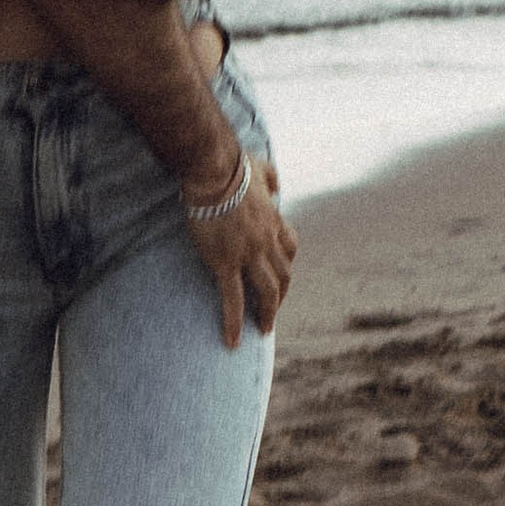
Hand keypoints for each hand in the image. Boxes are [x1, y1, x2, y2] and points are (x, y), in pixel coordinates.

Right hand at [185, 154, 296, 348]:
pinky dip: (234, 322)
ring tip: (263, 329)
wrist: (214, 170)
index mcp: (273, 220)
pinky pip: (233, 299)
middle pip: (284, 275)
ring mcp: (248, 254)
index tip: (279, 272)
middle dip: (281, 294)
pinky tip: (232, 340)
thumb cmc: (233, 165)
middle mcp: (267, 241)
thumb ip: (271, 178)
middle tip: (273, 309)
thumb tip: (276, 187)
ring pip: (268, 292)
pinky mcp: (226, 263)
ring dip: (268, 313)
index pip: (289, 248)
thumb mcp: (261, 166)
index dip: (285, 263)